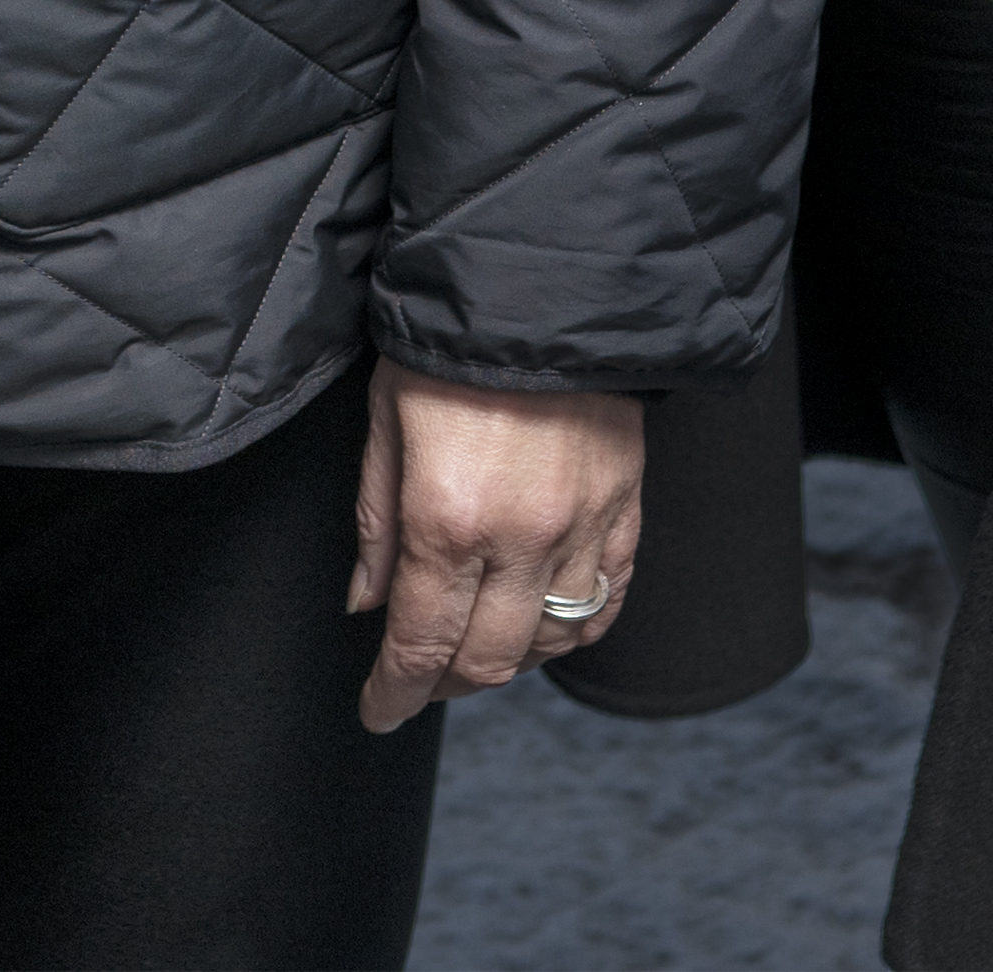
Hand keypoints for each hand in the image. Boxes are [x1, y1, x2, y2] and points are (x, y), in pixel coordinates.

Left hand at [343, 365, 647, 730]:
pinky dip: (575, 627)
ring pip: (551, 641)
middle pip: (488, 660)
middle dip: (446, 685)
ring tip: (476, 649)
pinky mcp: (625, 507)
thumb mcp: (385, 418)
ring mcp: (583, 526)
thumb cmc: (451, 341)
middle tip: (419, 683)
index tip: (378, 711)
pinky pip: (607, 599)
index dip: (395, 693)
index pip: (421, 643)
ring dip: (510, 660)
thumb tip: (367, 602)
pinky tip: (546, 625)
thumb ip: (375, 520)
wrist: (548, 279)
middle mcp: (521, 536)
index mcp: (447, 516)